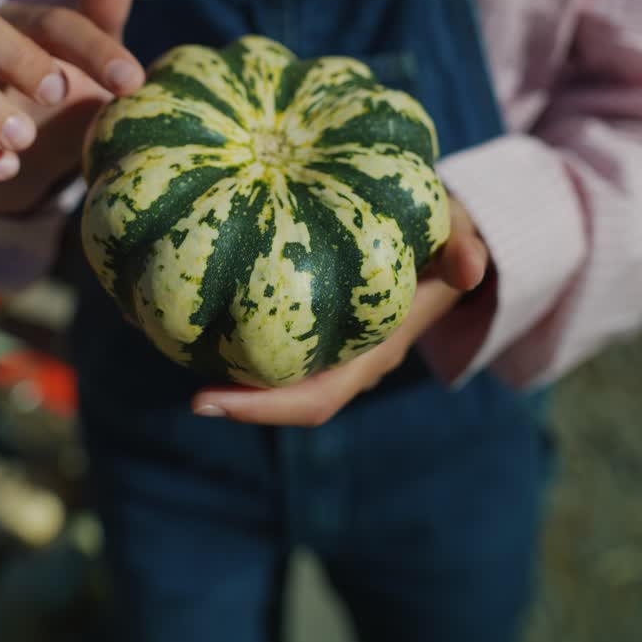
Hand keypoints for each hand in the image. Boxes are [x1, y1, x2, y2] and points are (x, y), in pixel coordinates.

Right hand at [0, 0, 144, 213]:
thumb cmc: (40, 95)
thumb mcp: (76, 64)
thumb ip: (99, 17)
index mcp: (9, 21)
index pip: (48, 21)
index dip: (91, 47)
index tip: (133, 81)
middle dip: (12, 53)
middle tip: (57, 94)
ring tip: (24, 142)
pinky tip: (3, 169)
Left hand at [193, 197, 489, 426]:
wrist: (456, 239)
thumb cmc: (449, 235)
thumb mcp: (460, 234)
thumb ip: (465, 246)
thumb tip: (472, 267)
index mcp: (375, 350)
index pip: (314, 398)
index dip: (261, 408)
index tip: (204, 402)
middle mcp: (347, 356)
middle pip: (283, 396)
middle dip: (234, 397)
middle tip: (182, 388)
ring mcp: (332, 342)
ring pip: (274, 369)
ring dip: (230, 363)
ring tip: (169, 341)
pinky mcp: (318, 317)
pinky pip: (274, 333)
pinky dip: (240, 325)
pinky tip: (198, 297)